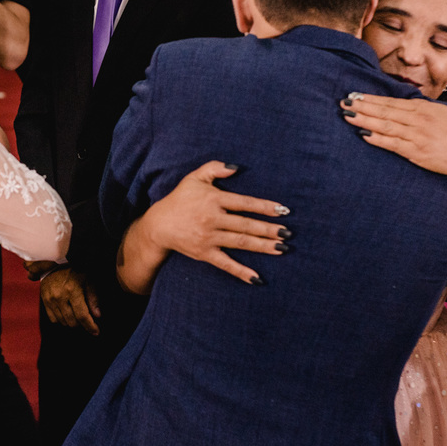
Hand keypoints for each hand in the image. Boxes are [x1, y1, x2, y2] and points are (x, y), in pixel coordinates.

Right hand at [41, 266, 99, 335]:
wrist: (56, 261)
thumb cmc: (76, 270)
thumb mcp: (88, 280)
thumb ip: (93, 298)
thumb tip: (97, 316)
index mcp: (73, 290)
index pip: (82, 316)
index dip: (90, 327)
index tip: (96, 332)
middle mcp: (60, 296)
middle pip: (72, 322)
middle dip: (82, 324)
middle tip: (86, 320)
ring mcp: (50, 299)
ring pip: (63, 322)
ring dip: (71, 322)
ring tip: (77, 315)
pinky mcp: (44, 300)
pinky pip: (53, 319)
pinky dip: (61, 320)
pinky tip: (66, 313)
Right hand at [143, 160, 290, 285]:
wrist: (158, 225)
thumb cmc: (180, 199)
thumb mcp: (194, 178)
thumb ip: (215, 168)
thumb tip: (237, 167)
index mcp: (213, 200)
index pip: (244, 203)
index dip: (264, 207)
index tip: (282, 210)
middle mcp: (212, 219)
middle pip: (246, 225)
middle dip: (269, 230)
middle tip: (288, 233)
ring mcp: (208, 238)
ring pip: (240, 242)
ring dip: (262, 246)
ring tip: (282, 249)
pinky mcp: (204, 253)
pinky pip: (225, 264)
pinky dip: (241, 271)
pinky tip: (257, 278)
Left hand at [339, 93, 446, 176]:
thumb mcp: (440, 113)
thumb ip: (419, 109)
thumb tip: (399, 105)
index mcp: (422, 108)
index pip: (391, 102)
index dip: (371, 99)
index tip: (354, 95)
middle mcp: (418, 120)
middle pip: (385, 111)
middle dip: (363, 106)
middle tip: (344, 103)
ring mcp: (417, 136)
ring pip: (386, 126)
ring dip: (365, 121)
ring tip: (348, 116)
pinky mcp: (417, 152)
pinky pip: (393, 144)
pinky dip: (377, 139)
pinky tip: (364, 135)